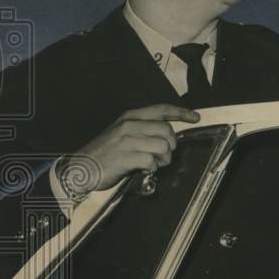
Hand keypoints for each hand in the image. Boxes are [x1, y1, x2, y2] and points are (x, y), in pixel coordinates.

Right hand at [59, 104, 199, 195]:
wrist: (82, 167)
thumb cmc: (106, 152)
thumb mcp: (123, 133)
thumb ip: (144, 130)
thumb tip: (168, 136)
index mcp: (131, 116)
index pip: (161, 109)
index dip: (181, 112)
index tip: (195, 117)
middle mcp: (130, 125)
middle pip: (167, 130)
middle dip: (171, 145)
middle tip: (164, 155)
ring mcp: (127, 140)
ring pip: (163, 146)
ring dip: (163, 159)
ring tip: (152, 163)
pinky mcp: (126, 156)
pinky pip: (152, 161)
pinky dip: (152, 168)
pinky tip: (143, 169)